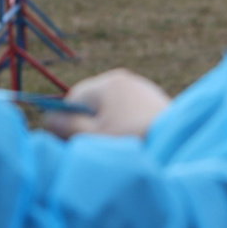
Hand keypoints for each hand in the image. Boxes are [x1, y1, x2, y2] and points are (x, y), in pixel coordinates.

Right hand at [43, 68, 172, 138]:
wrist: (177, 141)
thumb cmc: (131, 139)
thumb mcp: (92, 137)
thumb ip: (66, 127)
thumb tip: (49, 118)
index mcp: (107, 83)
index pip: (73, 99)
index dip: (66, 122)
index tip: (69, 143)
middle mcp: (124, 80)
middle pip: (92, 103)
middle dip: (86, 125)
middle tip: (91, 147)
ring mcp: (142, 89)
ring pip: (111, 109)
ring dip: (106, 127)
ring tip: (112, 147)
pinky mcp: (155, 101)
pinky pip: (129, 112)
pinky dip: (124, 126)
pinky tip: (130, 143)